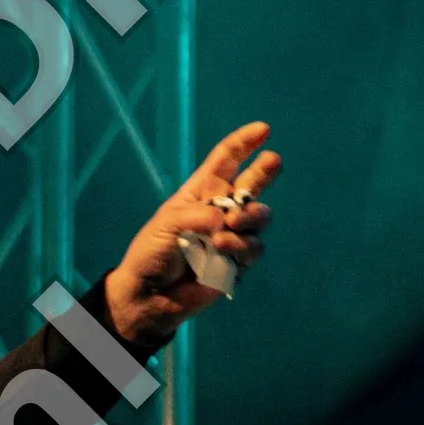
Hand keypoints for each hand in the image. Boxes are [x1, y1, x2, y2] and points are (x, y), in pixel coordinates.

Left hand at [104, 121, 279, 352]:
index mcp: (201, 192)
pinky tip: (222, 251)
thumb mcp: (169, 223)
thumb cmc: (152, 253)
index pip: (227, 160)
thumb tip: (229, 221)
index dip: (245, 142)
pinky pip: (254, 247)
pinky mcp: (238, 261)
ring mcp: (232, 234)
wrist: (150, 294)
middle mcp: (221, 209)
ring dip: (248, 218)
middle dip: (265, 169)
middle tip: (273, 160)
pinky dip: (240, 248)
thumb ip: (201, 214)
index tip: (263, 129)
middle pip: (253, 182)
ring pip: (260, 216)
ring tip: (228, 227)